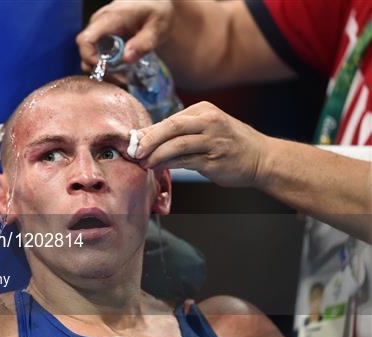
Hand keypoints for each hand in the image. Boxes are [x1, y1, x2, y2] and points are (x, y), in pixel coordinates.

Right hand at [76, 0, 173, 72]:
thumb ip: (143, 43)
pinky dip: (108, 64)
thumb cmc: (157, 10)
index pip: (86, 40)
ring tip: (124, 76)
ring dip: (105, 69)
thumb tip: (126, 58)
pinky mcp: (103, 35)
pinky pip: (99, 53)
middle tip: (120, 78)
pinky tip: (123, 68)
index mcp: (109, 18)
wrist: (156, 2)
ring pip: (91, 55)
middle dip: (100, 69)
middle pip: (86, 51)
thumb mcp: (157, 27)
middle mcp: (99, 23)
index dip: (90, 58)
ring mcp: (100, 29)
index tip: (107, 69)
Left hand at [136, 102, 268, 187]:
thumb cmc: (228, 143)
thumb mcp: (206, 128)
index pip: (169, 119)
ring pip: (177, 145)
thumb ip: (178, 132)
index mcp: (203, 110)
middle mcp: (209, 122)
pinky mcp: (214, 160)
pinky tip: (157, 168)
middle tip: (135, 151)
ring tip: (144, 162)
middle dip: (149, 139)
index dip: (148, 131)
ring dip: (156, 155)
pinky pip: (185, 161)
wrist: (261, 158)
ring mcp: (213, 141)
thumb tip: (144, 137)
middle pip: (171, 126)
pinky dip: (168, 165)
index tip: (133, 141)